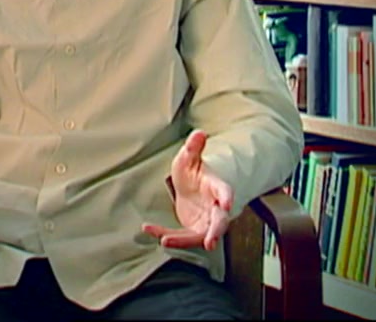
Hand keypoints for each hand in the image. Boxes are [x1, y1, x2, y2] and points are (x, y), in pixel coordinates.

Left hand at [142, 129, 233, 251]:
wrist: (189, 186)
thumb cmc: (193, 171)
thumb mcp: (189, 157)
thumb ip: (193, 147)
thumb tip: (199, 133)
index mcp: (217, 187)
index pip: (225, 192)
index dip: (227, 197)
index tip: (227, 204)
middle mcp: (214, 208)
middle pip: (219, 222)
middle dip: (215, 232)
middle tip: (210, 242)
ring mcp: (204, 222)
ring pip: (199, 236)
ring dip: (183, 241)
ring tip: (165, 240)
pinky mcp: (191, 230)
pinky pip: (179, 236)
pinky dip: (164, 234)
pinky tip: (148, 228)